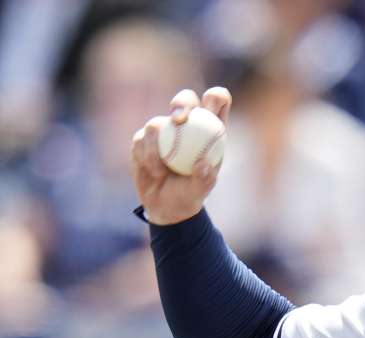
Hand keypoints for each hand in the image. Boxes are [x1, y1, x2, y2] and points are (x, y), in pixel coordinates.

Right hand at [129, 86, 231, 225]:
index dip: (215, 97)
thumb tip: (203, 164)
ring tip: (160, 171)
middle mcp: (186, 123)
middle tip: (178, 120)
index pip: (216, 101)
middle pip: (185, 99)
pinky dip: (146, 156)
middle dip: (181, 103)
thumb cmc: (190, 194)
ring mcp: (163, 129)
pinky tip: (152, 172)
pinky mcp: (142, 139)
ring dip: (156, 147)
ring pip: (156, 122)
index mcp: (210, 128)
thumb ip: (204, 179)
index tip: (209, 108)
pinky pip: (140, 140)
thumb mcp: (200, 191)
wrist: (166, 205)